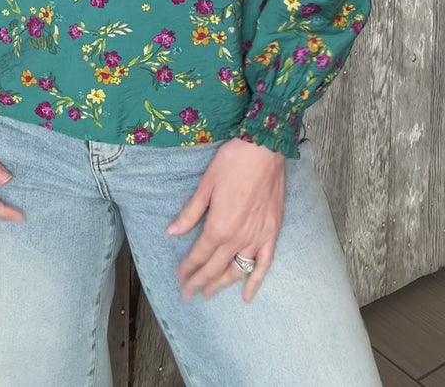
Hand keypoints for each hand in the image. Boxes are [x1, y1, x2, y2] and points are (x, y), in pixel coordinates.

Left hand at [167, 137, 284, 302]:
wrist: (265, 149)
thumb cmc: (233, 162)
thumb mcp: (206, 184)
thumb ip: (191, 212)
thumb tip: (172, 231)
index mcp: (219, 225)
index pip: (199, 254)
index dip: (188, 268)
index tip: (179, 277)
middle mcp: (238, 237)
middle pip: (215, 267)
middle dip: (199, 282)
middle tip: (188, 295)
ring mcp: (257, 237)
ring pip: (237, 270)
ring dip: (222, 284)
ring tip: (210, 294)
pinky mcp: (272, 233)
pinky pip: (264, 264)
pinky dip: (255, 282)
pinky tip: (246, 295)